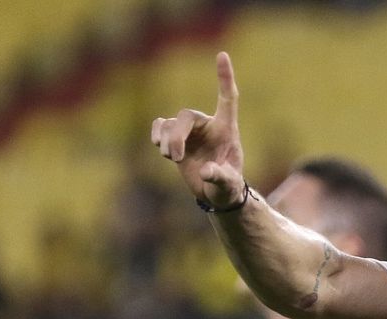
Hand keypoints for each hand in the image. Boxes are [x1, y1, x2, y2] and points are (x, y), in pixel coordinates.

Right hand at [150, 52, 245, 208]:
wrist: (217, 195)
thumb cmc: (228, 187)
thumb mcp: (228, 186)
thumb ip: (221, 178)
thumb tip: (206, 171)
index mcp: (226, 130)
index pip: (227, 98)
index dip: (224, 77)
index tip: (222, 55)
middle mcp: (207, 125)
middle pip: (186, 116)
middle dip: (176, 136)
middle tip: (174, 158)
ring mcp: (190, 131)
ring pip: (170, 123)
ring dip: (165, 140)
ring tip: (171, 158)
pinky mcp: (175, 138)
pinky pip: (160, 126)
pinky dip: (157, 136)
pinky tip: (160, 147)